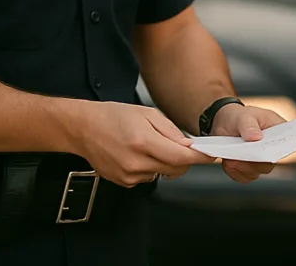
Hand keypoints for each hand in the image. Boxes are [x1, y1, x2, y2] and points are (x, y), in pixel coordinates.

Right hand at [72, 101, 213, 187]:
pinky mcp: (124, 182)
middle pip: (175, 169)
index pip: (180, 156)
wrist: (84, 128)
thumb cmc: (112, 116)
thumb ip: (171, 131)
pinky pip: (149, 177)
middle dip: (183, 158)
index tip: (211, 156)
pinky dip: (150, 167)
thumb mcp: (147, 113)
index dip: (199, 157)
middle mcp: (136, 162)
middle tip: (177, 144)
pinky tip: (136, 154)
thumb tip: (189, 146)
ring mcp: (129, 175)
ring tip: (147, 145)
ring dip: (164, 162)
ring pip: (163, 173)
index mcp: (143, 141)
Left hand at [209, 103, 286, 182]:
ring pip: (255, 173)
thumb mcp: (243, 116)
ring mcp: (259, 161)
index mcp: (278, 132)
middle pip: (268, 164)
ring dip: (241, 169)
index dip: (277, 152)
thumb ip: (249, 126)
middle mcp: (271, 150)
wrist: (224, 123)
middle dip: (252, 163)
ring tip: (230, 160)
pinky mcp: (247, 169)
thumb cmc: (239, 117)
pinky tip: (227, 163)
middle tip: (238, 157)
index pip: (284, 145)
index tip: (264, 154)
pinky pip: (243, 177)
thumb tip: (256, 137)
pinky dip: (234, 173)